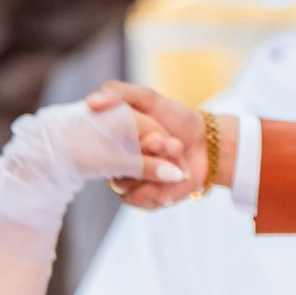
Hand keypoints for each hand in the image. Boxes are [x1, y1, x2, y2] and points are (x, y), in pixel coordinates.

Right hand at [88, 81, 217, 207]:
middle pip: (116, 167)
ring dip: (154, 175)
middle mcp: (116, 160)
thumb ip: (119, 93)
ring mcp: (127, 180)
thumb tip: (90, 101)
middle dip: (147, 159)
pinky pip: (137, 200)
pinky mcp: (140, 197)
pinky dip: (156, 191)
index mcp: (112, 137)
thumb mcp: (148, 98)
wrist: (205, 144)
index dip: (130, 143)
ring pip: (125, 185)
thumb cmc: (174, 117)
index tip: (156, 137)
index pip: (103, 145)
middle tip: (171, 147)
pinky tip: (172, 183)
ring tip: (178, 166)